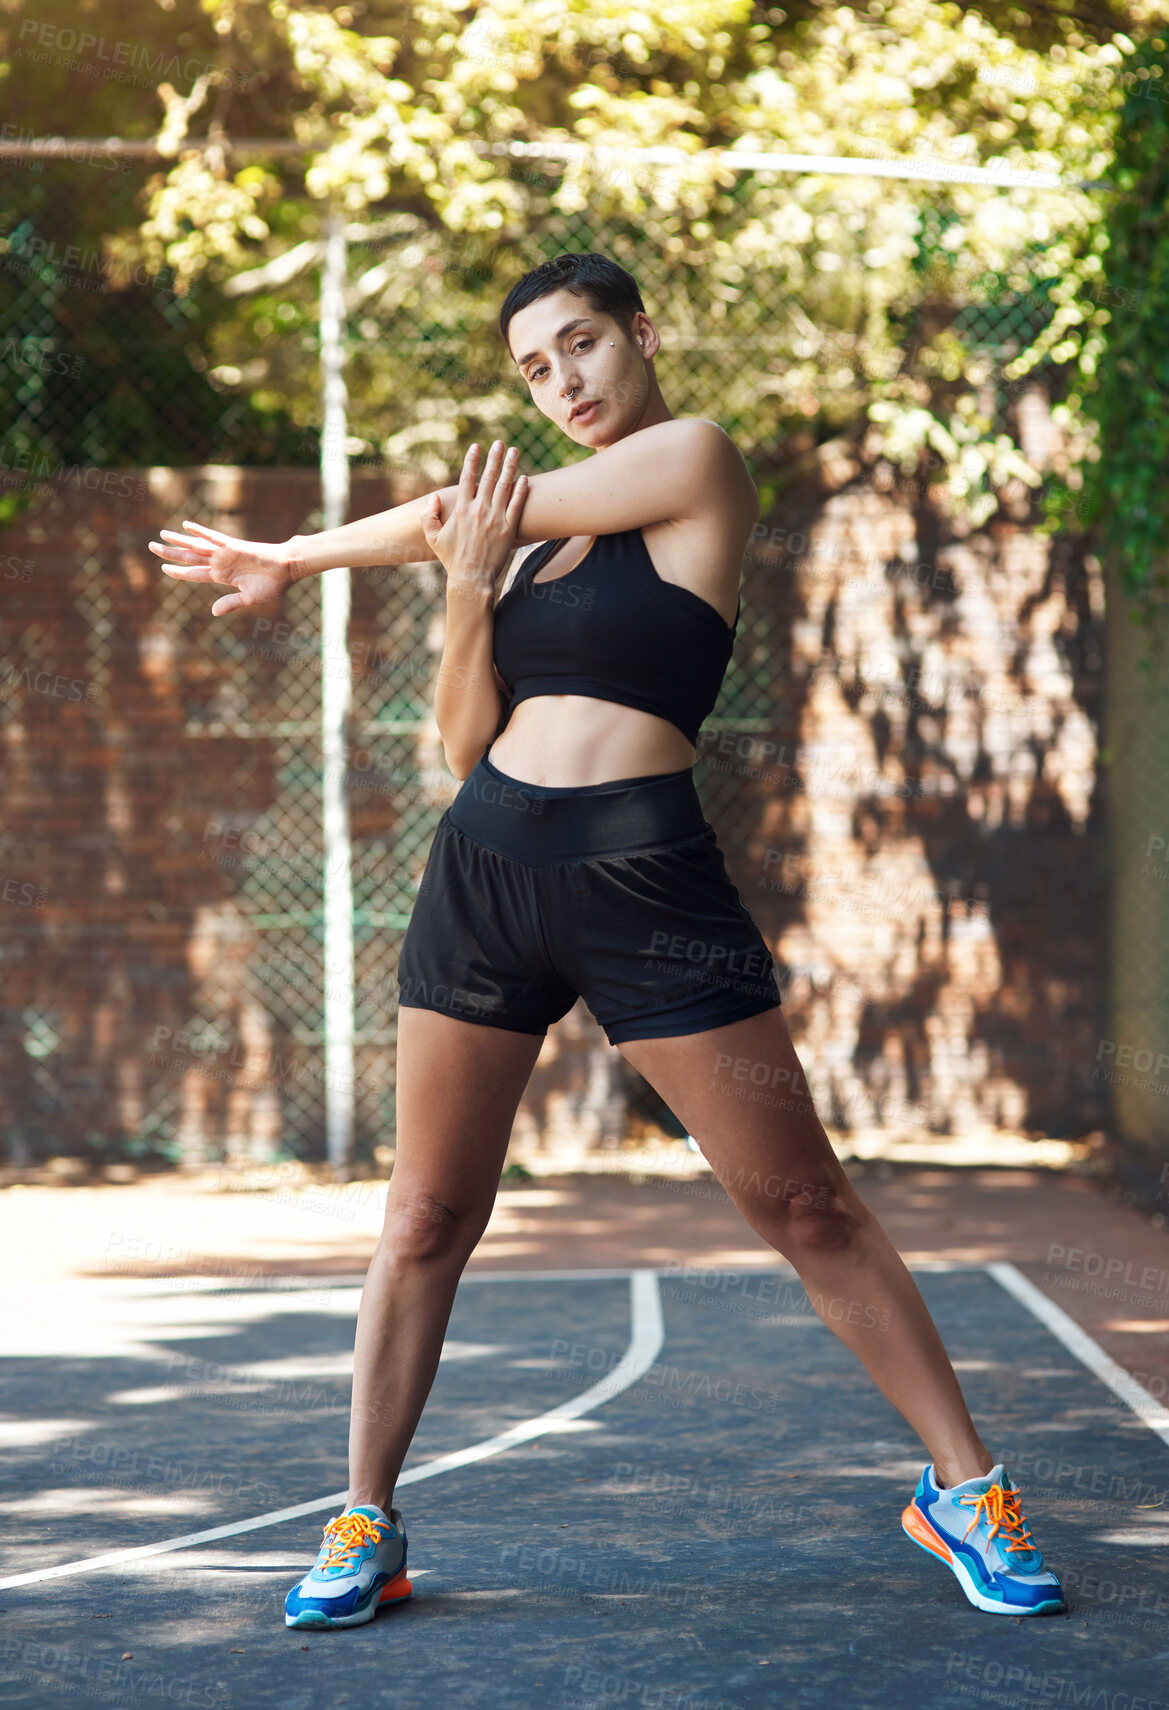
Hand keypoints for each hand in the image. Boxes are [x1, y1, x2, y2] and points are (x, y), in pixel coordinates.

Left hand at [148, 521, 297, 616]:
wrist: (287, 569)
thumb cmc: (272, 584)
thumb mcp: (249, 598)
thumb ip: (230, 603)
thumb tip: (213, 612)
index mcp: (222, 576)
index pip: (194, 574)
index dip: (178, 572)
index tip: (163, 568)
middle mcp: (219, 563)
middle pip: (189, 557)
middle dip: (170, 553)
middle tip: (151, 546)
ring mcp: (225, 553)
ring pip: (196, 546)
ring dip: (178, 540)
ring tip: (161, 534)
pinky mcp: (234, 546)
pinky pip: (214, 537)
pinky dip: (200, 532)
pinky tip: (186, 525)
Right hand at [419, 441, 526, 601]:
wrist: (471, 579)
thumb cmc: (451, 559)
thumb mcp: (432, 538)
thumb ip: (428, 516)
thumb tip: (433, 498)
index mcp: (460, 509)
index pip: (466, 478)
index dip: (472, 460)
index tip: (476, 446)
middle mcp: (478, 510)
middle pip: (488, 477)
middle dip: (494, 457)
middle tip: (499, 443)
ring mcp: (495, 518)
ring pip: (504, 486)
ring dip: (509, 466)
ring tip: (514, 451)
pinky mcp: (509, 529)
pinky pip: (516, 504)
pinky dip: (521, 490)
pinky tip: (525, 478)